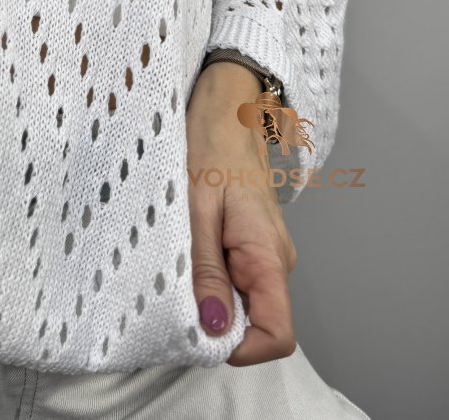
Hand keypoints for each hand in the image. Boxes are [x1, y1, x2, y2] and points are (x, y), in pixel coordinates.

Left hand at [186, 63, 298, 365]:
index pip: (277, 335)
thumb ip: (205, 268)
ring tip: (172, 258)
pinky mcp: (248, 241)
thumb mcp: (197, 206)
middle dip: (213, 319)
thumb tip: (212, 328)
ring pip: (240, 300)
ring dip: (205, 293)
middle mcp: (274, 261)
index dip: (237, 344)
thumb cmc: (211, 143)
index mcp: (269, 256)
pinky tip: (180, 247)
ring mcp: (263, 252)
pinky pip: (232, 276)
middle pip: (254, 324)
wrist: (226, 103)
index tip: (195, 324)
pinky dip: (205, 273)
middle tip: (172, 285)